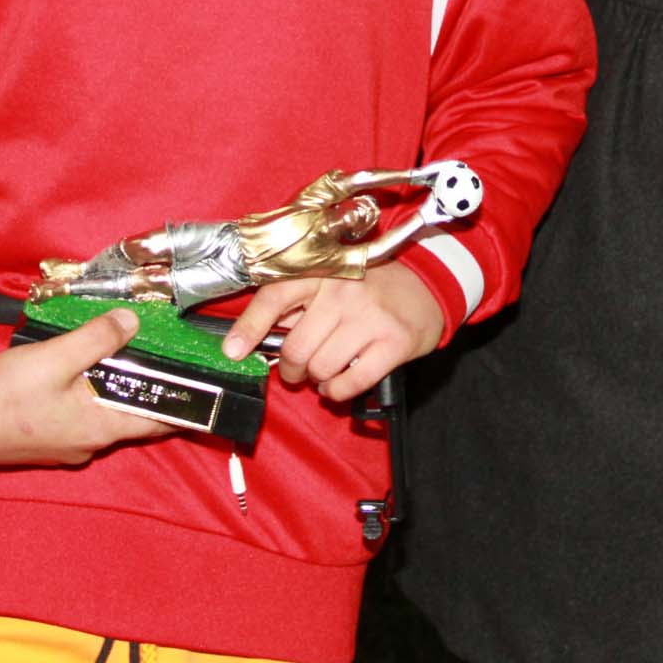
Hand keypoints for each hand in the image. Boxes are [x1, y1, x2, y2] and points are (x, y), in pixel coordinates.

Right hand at [0, 308, 175, 464]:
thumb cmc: (5, 392)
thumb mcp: (55, 357)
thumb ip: (97, 339)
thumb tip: (133, 322)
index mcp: (99, 429)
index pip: (158, 422)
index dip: (183, 406)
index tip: (206, 388)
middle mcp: (87, 445)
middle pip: (132, 417)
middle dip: (149, 391)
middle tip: (166, 360)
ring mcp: (64, 446)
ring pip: (105, 416)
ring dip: (117, 392)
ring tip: (129, 359)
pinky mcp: (44, 441)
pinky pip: (80, 418)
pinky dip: (90, 397)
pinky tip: (85, 374)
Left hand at [221, 263, 443, 403]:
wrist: (429, 287)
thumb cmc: (373, 286)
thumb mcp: (336, 279)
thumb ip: (301, 302)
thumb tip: (257, 336)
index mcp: (325, 270)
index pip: (276, 296)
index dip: (249, 326)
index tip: (233, 350)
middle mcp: (345, 290)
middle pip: (296, 347)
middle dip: (291, 368)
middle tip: (296, 369)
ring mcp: (370, 317)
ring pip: (321, 368)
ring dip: (316, 380)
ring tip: (324, 373)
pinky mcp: (394, 343)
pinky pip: (350, 382)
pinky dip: (337, 392)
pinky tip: (339, 385)